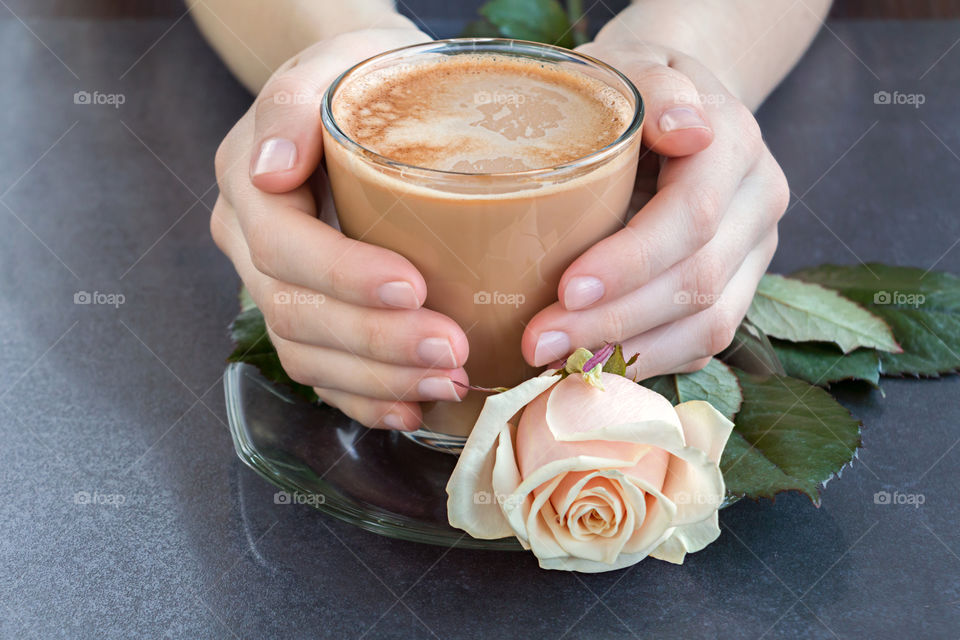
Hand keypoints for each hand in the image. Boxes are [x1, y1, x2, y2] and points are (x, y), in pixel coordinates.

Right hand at [211, 28, 470, 430]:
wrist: (358, 99)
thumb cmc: (359, 76)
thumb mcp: (332, 64)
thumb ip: (292, 106)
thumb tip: (269, 171)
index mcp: (249, 185)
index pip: (283, 245)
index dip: (343, 275)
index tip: (413, 285)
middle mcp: (251, 245)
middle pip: (295, 312)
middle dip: (375, 341)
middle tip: (450, 349)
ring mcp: (274, 286)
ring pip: (307, 355)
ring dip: (378, 379)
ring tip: (448, 380)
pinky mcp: (307, 315)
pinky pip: (321, 373)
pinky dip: (365, 399)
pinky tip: (412, 406)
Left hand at [521, 41, 788, 377]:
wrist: (675, 109)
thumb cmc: (634, 88)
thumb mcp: (634, 66)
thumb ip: (656, 87)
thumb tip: (685, 127)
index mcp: (734, 147)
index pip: (694, 217)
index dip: (631, 262)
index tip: (566, 289)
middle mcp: (757, 206)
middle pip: (698, 283)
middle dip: (614, 322)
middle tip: (539, 344)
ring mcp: (752, 254)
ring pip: (708, 326)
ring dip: (628, 354)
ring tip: (555, 365)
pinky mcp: (736, 289)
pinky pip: (701, 344)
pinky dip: (645, 362)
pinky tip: (590, 368)